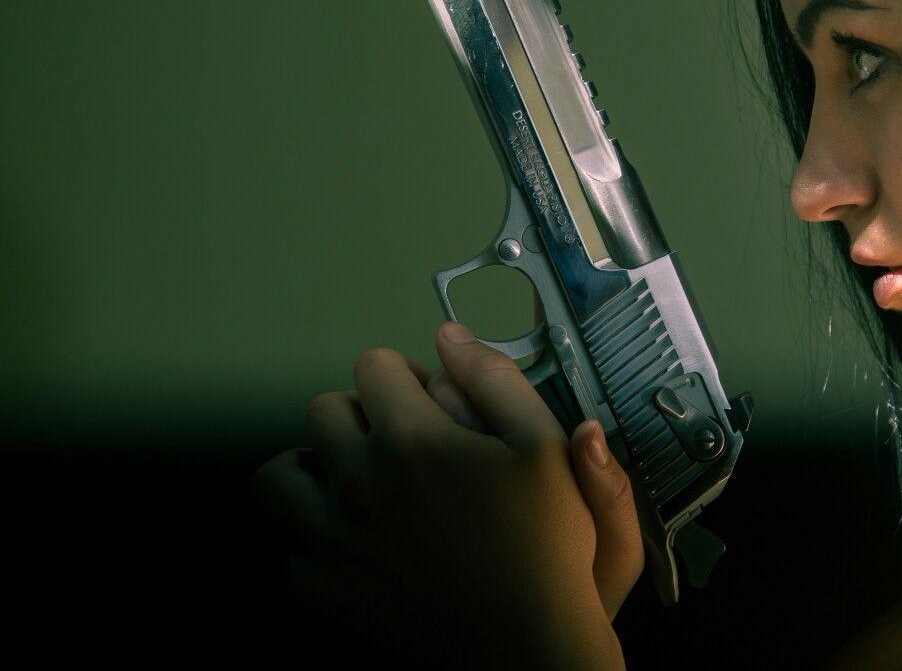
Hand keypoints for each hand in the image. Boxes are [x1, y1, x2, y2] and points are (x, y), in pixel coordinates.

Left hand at [252, 323, 626, 668]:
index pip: (374, 367)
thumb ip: (495, 379)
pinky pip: (292, 549)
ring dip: (315, 468)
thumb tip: (450, 336)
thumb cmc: (545, 550)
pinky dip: (317, 540)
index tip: (428, 401)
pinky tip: (359, 543)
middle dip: (361, 414)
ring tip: (357, 482)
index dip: (407, 376)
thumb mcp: (543, 448)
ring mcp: (333, 541)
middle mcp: (358, 484)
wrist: (527, 648)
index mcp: (410, 440)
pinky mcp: (326, 591)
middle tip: (399, 440)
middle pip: (324, 411)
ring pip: (281, 476)